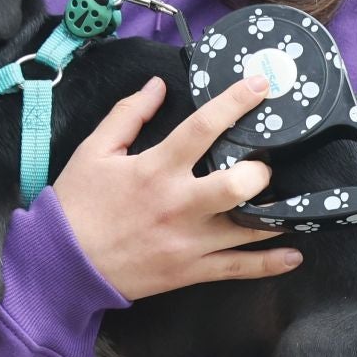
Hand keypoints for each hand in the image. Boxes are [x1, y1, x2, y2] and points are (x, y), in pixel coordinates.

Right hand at [52, 74, 299, 300]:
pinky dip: (269, 264)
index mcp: (156, 169)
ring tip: (293, 200)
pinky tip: (294, 253)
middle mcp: (179, 204)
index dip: (235, 102)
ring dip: (276, 213)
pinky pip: (238, 268)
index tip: (261, 85)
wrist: (62, 264)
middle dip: (260, 170)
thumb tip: (157, 85)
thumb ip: (128, 115)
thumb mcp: (94, 151)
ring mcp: (189, 242)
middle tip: (263, 162)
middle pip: (237, 185)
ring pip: (248, 229)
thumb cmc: (77, 205)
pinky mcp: (190, 270)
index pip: (203, 128)